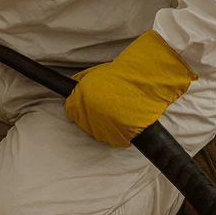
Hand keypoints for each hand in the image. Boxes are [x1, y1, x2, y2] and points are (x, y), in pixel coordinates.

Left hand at [64, 30, 197, 146]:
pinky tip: (124, 124)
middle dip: (91, 117)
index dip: (78, 107)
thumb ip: (81, 85)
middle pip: (84, 123)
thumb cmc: (121, 75)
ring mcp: (105, 126)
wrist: (145, 81)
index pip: (70, 111)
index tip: (85, 106)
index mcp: (81, 98)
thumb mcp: (94, 74)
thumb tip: (71, 92)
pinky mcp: (120, 135)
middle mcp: (90, 113)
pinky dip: (118, 135)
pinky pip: (114, 140)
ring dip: (104, 127)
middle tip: (105, 109)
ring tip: (116, 116)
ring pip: (98, 133)